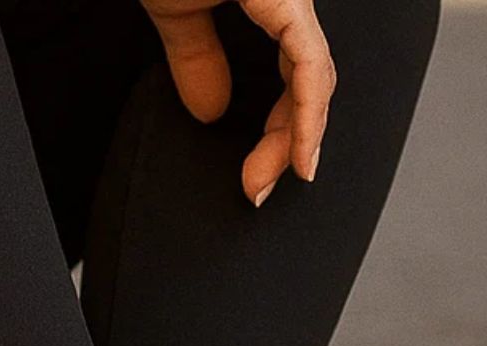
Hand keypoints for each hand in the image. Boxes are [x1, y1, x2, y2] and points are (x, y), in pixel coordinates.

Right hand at [141, 0, 336, 206]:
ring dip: (295, 140)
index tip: (259, 174)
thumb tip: (210, 110)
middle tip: (258, 187)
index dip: (283, 129)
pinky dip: (307, 116)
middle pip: (307, 86)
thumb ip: (194, 56)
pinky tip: (298, 154)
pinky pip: (310, 66)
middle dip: (285, 145)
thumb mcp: (173, 10)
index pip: (293, 75)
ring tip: (266, 181)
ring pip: (313, 81)